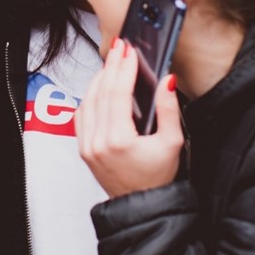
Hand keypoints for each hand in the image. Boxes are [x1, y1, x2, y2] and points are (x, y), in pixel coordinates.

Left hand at [76, 39, 183, 197]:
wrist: (142, 206)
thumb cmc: (158, 178)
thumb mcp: (173, 143)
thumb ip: (168, 109)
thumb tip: (167, 81)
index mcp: (119, 140)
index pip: (117, 93)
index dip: (124, 69)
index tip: (129, 51)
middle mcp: (98, 142)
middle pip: (101, 93)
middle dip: (111, 67)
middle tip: (120, 48)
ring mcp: (87, 146)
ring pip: (88, 101)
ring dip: (99, 79)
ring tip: (112, 63)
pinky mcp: (83, 148)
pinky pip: (82, 115)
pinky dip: (90, 96)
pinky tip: (100, 87)